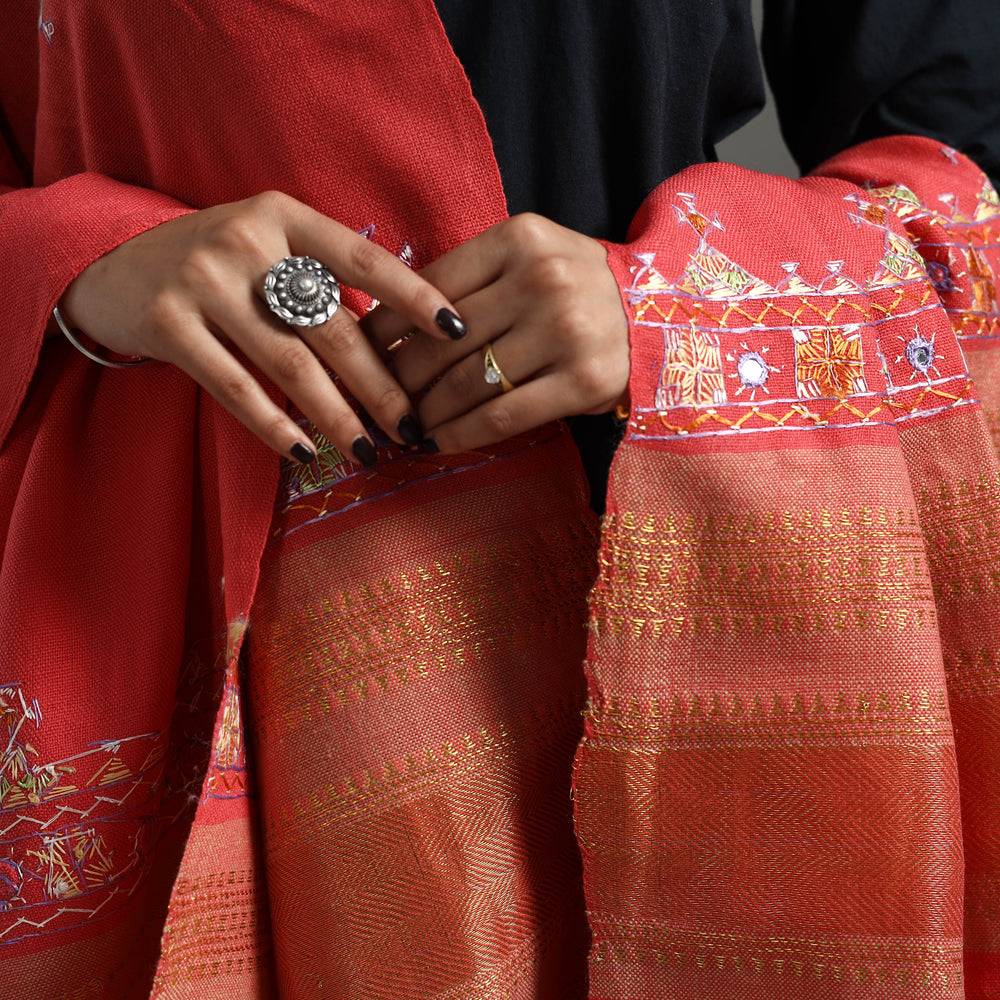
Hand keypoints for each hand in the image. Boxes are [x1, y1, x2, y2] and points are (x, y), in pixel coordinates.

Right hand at [59, 191, 466, 464]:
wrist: (114, 263)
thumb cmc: (216, 264)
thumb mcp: (268, 245)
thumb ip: (322, 277)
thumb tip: (403, 336)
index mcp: (283, 215)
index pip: (364, 258)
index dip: (414, 296)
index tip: (458, 330)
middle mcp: (246, 241)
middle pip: (332, 325)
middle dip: (381, 383)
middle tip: (415, 426)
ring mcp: (202, 280)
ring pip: (289, 363)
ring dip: (337, 415)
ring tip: (370, 451)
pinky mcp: (167, 323)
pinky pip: (234, 386)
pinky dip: (274, 424)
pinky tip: (305, 451)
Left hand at [364, 213, 629, 452]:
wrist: (659, 313)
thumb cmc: (576, 288)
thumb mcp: (528, 258)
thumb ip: (470, 280)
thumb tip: (385, 325)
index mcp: (519, 238)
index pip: (430, 287)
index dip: (385, 328)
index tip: (360, 354)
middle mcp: (543, 279)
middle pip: (441, 341)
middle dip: (398, 379)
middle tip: (377, 401)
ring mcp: (567, 331)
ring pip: (467, 382)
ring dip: (425, 412)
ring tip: (404, 426)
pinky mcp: (585, 380)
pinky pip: (504, 415)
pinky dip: (461, 434)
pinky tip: (438, 443)